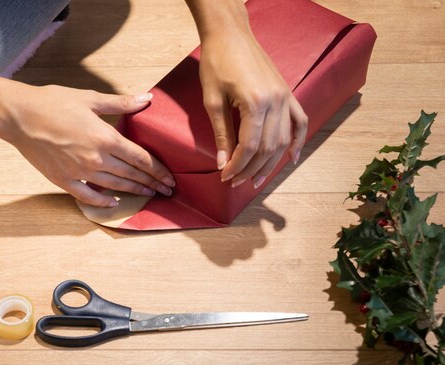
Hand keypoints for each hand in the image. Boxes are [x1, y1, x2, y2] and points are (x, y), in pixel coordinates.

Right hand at [0, 82, 174, 206]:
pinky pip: (88, 196)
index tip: (170, 178)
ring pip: (115, 186)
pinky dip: (103, 201)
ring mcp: (80, 172)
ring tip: (148, 194)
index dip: (158, 170)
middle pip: (131, 175)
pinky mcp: (64, 180)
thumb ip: (121, 103)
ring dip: (134, 191)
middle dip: (152, 183)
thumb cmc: (53, 102)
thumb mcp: (90, 98)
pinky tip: (114, 202)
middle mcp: (96, 158)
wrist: (19, 116)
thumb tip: (146, 99)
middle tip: (167, 190)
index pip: (141, 158)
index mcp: (105, 138)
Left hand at [199, 30, 308, 187]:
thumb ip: (221, 133)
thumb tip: (222, 163)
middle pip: (268, 147)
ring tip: (257, 179)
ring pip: (283, 140)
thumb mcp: (212, 100)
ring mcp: (285, 96)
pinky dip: (298, 141)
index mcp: (255, 102)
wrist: (230, 34)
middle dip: (251, 168)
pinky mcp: (287, 92)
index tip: (226, 177)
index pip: (249, 146)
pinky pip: (299, 122)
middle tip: (236, 182)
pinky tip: (291, 159)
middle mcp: (276, 101)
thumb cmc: (216, 62)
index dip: (237, 166)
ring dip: (271, 163)